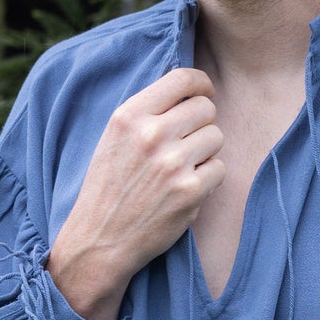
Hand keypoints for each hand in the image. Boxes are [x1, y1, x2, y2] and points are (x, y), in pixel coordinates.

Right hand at [46, 68, 223, 319]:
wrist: (100, 240)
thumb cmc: (108, 187)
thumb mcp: (114, 138)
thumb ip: (147, 113)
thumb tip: (191, 90)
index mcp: (129, 116)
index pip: (182, 79)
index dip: (201, 84)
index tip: (204, 93)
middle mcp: (150, 135)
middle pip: (205, 109)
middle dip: (202, 123)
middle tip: (187, 142)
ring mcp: (172, 163)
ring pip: (216, 137)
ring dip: (206, 151)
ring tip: (182, 168)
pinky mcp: (190, 191)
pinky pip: (219, 169)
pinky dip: (208, 179)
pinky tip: (185, 189)